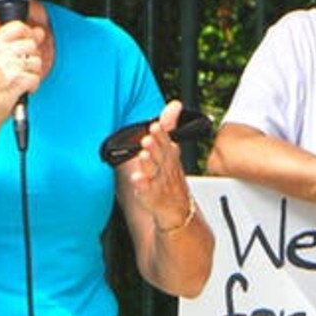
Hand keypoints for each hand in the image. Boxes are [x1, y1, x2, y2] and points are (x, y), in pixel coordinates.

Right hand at [0, 21, 45, 121]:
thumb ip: (17, 44)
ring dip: (33, 74)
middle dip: (32, 59)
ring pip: (36, 61)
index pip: (18, 26)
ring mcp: (6, 66)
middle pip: (31, 44)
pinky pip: (36, 78)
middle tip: (21, 71)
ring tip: (19, 82)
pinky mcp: (15, 80)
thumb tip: (39, 32)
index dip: (29, 35)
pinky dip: (33, 87)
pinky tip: (21, 90)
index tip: (28, 47)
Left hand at [126, 100, 194, 230]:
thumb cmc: (171, 177)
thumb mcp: (170, 150)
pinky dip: (143, 185)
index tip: (155, 125)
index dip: (161, 135)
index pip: (167, 143)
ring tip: (142, 155)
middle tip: (148, 138)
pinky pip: (147, 191)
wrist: (179, 211)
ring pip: (155, 173)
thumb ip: (170, 126)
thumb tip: (175, 104)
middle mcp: (167, 169)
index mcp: (170, 157)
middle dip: (156, 147)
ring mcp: (160, 184)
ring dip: (149, 164)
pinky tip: (137, 178)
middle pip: (162, 157)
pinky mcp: (152, 198)